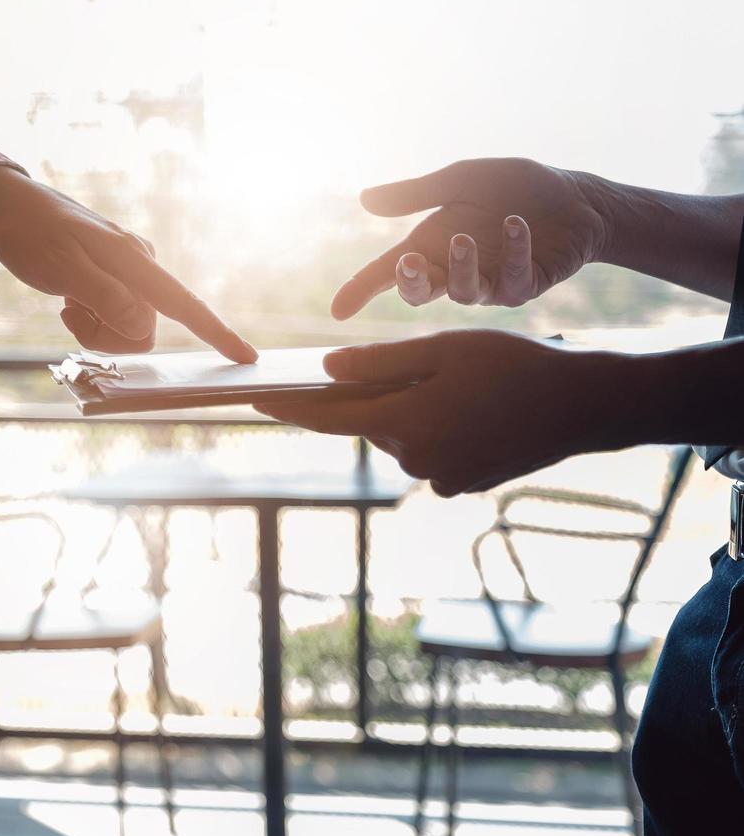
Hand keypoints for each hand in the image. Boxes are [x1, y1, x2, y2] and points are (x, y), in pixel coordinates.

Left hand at [0, 167, 256, 362]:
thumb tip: (143, 325)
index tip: (247, 358)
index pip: (184, 304)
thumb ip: (105, 297)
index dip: (217, 333)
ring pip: (128, 327)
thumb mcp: (62, 268)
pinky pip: (114, 316)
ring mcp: (128, 272)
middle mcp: (140, 266)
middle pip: (144, 329)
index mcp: (134, 261)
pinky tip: (68, 300)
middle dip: (109, 336)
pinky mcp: (114, 278)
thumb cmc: (30, 234)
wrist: (7, 207)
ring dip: (96, 328)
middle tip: (71, 313)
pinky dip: (90, 319)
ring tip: (67, 302)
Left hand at [256, 331, 629, 495]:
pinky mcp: (460, 485)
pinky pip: (429, 452)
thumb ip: (378, 363)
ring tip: (459, 384)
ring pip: (401, 436)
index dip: (287, 405)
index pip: (328, 416)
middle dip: (374, 394)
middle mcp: (415, 460)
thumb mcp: (443, 350)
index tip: (251, 397)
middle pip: (368, 422)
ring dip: (410, 410)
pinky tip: (472, 409)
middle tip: (408, 364)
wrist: (585, 406)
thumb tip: (325, 371)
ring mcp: (439, 478)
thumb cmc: (515, 365)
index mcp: (406, 423)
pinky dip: (437, 429)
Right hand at [331, 159, 610, 318]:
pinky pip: (512, 280)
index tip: (338, 310)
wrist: (576, 198)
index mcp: (431, 246)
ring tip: (465, 238)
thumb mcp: (460, 181)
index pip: (387, 274)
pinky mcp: (525, 286)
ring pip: (464, 292)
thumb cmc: (515, 187)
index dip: (361, 292)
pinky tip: (516, 224)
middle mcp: (455, 270)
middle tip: (409, 262)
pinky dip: (512, 251)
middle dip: (411, 282)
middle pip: (421, 292)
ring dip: (461, 267)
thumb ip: (415, 194)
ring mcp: (490, 284)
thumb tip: (364, 198)